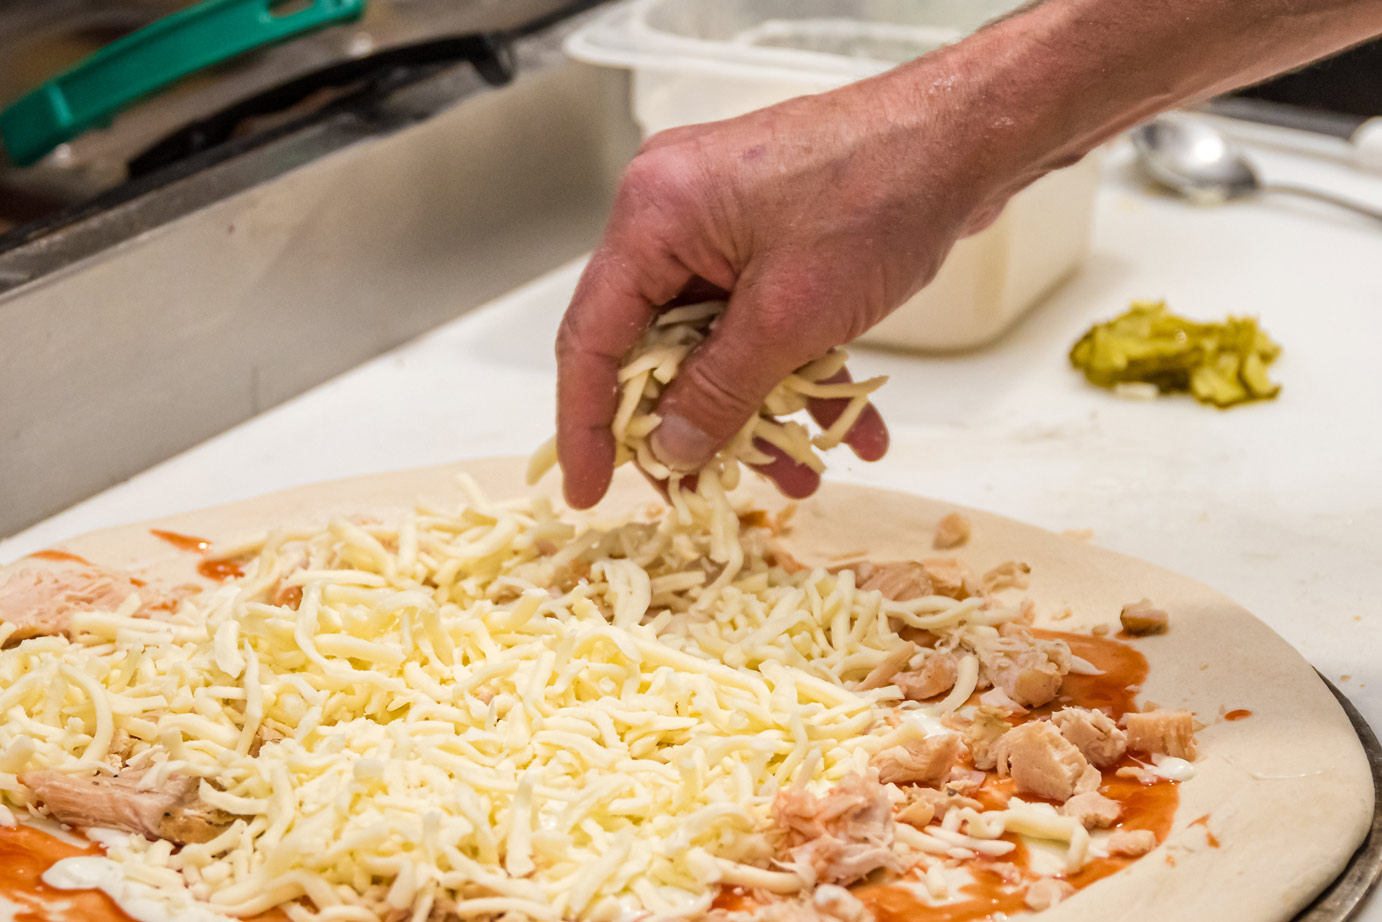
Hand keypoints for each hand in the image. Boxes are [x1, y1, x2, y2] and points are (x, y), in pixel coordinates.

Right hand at [554, 56, 1016, 508]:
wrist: (968, 137)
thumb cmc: (881, 193)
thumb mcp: (790, 318)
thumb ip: (720, 392)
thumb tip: (671, 449)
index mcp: (654, 216)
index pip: (591, 339)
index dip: (584, 426)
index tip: (588, 490)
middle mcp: (674, 214)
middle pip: (651, 348)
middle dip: (689, 427)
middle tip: (702, 491)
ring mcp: (722, 224)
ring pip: (715, 344)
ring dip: (754, 411)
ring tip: (797, 472)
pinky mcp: (769, 236)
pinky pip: (758, 322)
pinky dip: (793, 374)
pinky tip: (846, 425)